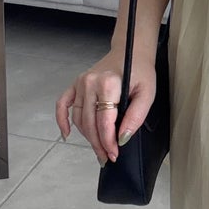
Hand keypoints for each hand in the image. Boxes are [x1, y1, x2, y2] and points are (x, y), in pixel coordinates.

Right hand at [55, 49, 156, 165]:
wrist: (131, 51)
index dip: (108, 141)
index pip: (104, 121)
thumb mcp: (147, 94)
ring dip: (86, 136)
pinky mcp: (75, 83)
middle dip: (98, 144)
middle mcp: (90, 82)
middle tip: (107, 157)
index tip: (114, 154)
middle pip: (89, 123)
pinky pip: (63, 104)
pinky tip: (66, 134)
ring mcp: (80, 83)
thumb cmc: (140, 71)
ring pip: (78, 118)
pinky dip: (62, 120)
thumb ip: (136, 116)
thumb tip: (121, 139)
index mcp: (108, 84)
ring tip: (98, 148)